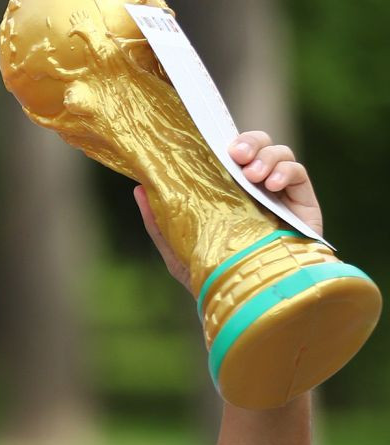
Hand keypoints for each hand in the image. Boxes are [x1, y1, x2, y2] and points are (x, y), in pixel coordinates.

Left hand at [134, 130, 324, 293]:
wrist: (252, 303)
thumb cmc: (216, 278)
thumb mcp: (180, 251)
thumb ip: (160, 222)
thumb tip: (139, 188)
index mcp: (230, 190)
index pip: (231, 153)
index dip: (226, 141)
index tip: (215, 144)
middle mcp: (257, 187)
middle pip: (259, 145)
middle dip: (249, 142)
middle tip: (235, 155)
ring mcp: (282, 195)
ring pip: (280, 153)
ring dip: (267, 156)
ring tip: (253, 175)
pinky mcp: (304, 206)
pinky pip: (300, 173)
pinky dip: (286, 171)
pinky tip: (272, 185)